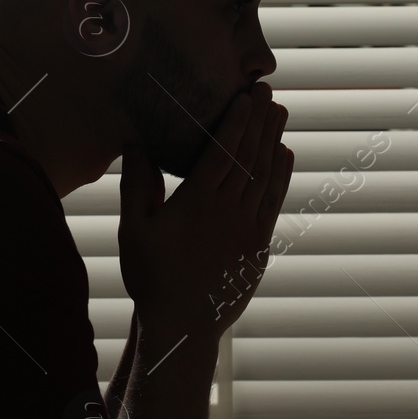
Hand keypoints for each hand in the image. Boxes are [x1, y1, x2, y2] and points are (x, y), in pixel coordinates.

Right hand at [118, 82, 294, 336]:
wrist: (183, 326)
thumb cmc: (151, 278)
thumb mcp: (133, 230)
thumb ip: (137, 185)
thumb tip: (135, 143)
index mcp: (197, 203)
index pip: (223, 151)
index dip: (237, 121)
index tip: (246, 95)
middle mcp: (229, 211)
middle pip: (249, 157)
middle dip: (259, 121)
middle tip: (268, 92)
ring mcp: (248, 229)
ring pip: (265, 176)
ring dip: (273, 141)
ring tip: (280, 113)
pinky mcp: (258, 246)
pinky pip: (273, 201)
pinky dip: (280, 175)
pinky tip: (283, 156)